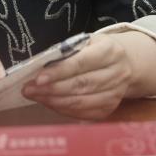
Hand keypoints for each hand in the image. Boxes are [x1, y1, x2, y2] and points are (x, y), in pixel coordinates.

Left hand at [21, 33, 155, 120]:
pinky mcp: (110, 109)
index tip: (38, 78)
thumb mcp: (88, 41)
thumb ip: (68, 51)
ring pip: (81, 102)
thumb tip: (39, 65)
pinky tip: (49, 103)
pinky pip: (84, 113)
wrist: (127, 64)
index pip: (81, 63)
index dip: (59, 72)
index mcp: (109, 51)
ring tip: (34, 96)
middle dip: (51, 89)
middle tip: (28, 89)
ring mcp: (115, 94)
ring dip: (54, 101)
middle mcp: (116, 73)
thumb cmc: (98, 49)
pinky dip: (64, 110)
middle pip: (80, 85)